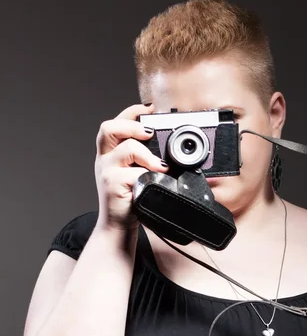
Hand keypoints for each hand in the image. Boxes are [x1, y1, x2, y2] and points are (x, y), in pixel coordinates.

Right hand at [94, 103, 168, 230]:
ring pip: (126, 150)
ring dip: (147, 155)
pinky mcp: (112, 185)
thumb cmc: (131, 199)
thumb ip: (147, 161)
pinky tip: (157, 181)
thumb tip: (173, 152)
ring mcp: (107, 171)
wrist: (118, 226)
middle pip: (109, 128)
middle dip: (133, 125)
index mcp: (110, 152)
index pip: (115, 123)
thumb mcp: (137, 175)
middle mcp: (105, 158)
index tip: (150, 108)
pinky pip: (133, 174)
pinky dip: (148, 176)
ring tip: (161, 166)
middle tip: (150, 133)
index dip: (131, 112)